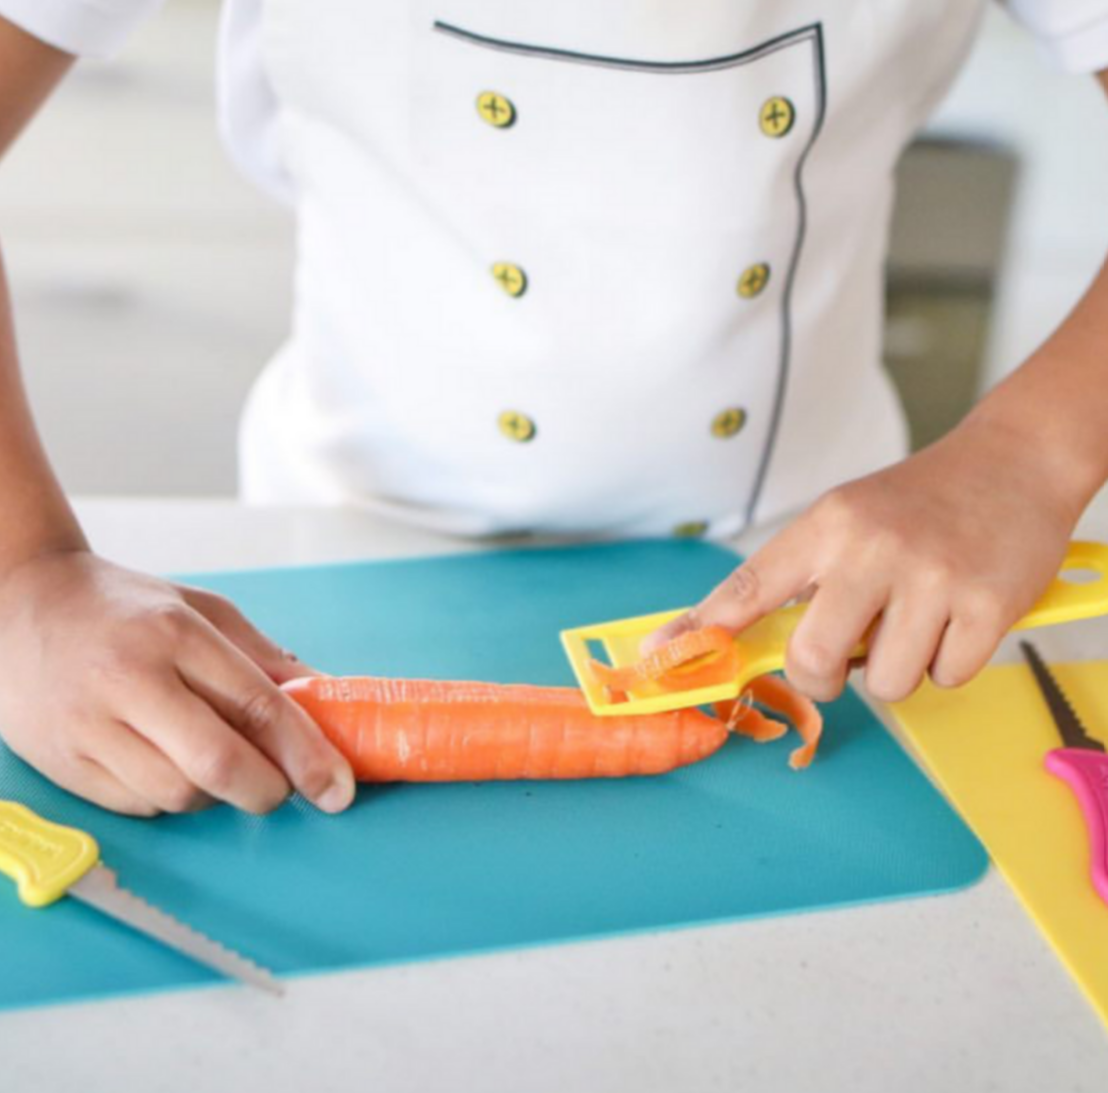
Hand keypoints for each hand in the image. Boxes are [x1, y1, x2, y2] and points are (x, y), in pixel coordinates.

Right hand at [0, 550, 354, 815]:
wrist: (21, 605)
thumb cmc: (126, 608)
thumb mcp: (203, 611)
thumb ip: (266, 658)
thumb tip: (329, 696)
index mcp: (175, 634)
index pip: (257, 706)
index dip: (306, 754)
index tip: (337, 787)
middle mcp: (130, 681)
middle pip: (218, 763)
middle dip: (268, 789)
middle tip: (284, 787)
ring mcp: (91, 727)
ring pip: (180, 795)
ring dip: (218, 794)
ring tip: (217, 759)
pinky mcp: (65, 765)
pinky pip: (141, 806)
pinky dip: (173, 798)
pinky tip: (171, 765)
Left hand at [649, 421, 1080, 702]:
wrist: (1015, 462)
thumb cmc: (918, 503)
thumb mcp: (847, 519)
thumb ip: (800, 575)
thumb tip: (742, 638)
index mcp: (827, 526)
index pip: (748, 588)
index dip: (700, 630)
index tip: (660, 658)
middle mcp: (873, 548)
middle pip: (812, 659)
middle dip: (822, 678)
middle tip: (842, 659)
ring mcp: (933, 577)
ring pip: (883, 682)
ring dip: (895, 669)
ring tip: (915, 622)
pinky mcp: (990, 605)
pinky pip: (946, 678)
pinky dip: (948, 664)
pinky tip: (957, 619)